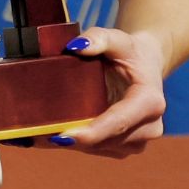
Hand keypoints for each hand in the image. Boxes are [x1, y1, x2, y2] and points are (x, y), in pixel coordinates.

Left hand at [44, 27, 167, 157]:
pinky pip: (97, 150)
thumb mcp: (116, 39)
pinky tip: (49, 137)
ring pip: (100, 149)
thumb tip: (76, 46)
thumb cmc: (129, 52)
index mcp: (150, 101)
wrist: (145, 66)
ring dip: (71, 144)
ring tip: (38, 136)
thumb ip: (98, 38)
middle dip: (75, 140)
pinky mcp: (125, 146)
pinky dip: (74, 144)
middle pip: (107, 140)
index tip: (64, 136)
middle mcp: (150, 126)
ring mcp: (139, 140)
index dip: (93, 132)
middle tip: (38, 135)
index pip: (120, 121)